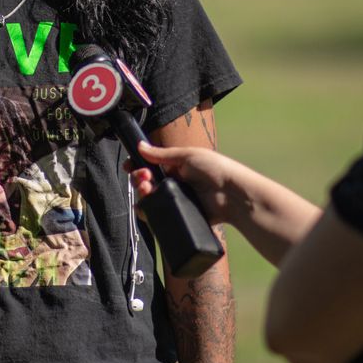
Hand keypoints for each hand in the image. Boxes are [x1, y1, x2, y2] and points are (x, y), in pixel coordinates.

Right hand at [129, 141, 246, 227]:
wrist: (233, 195)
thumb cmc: (215, 169)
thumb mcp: (188, 156)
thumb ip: (162, 154)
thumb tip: (140, 146)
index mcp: (176, 167)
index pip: (151, 166)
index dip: (138, 165)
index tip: (130, 166)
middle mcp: (174, 184)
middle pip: (147, 182)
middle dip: (139, 178)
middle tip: (144, 177)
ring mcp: (175, 201)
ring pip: (149, 199)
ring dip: (141, 193)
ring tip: (146, 190)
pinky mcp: (178, 216)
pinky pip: (157, 215)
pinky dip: (146, 212)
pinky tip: (144, 208)